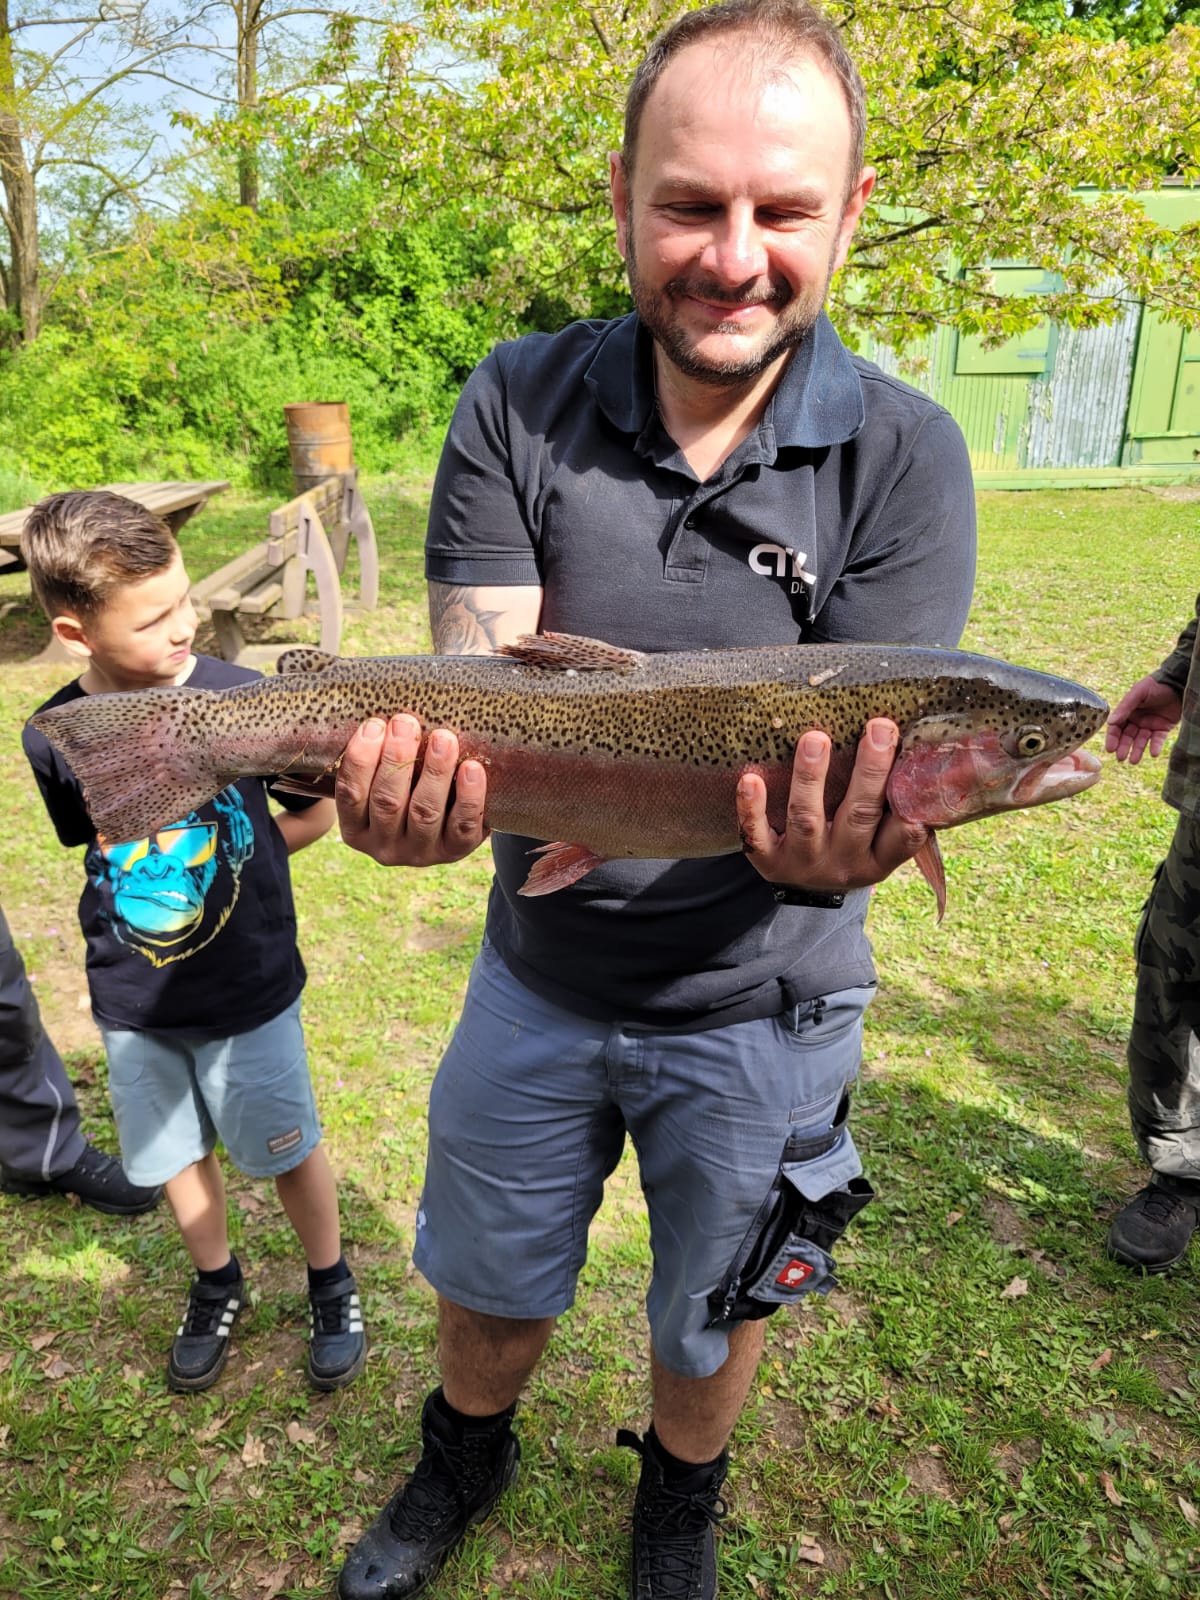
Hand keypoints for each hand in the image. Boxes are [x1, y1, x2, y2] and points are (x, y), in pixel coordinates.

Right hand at [335, 715, 487, 866]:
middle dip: (396, 758)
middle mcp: (384, 846)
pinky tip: (473, 768)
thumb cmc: (407, 787)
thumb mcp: (383, 780)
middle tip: (406, 722)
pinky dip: (469, 796)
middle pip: (387, 802)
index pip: (350, 795)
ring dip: (434, 772)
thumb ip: (380, 754)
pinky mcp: (454, 852)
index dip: (360, 758)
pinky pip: (462, 826)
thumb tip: (386, 707)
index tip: (375, 724)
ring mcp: (420, 852)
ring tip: (443, 738)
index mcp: (357, 828)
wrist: (446, 823)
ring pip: (425, 812)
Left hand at [735, 718, 928, 892]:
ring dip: (810, 777)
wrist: (807, 889)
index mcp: (878, 858)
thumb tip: (915, 742)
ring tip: (814, 739)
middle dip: (870, 771)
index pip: (903, 836)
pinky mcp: (768, 861)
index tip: (918, 765)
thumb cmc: (852, 846)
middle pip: (859, 815)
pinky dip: (752, 808)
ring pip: (807, 819)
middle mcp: (844, 863)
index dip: (912, 806)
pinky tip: (750, 780)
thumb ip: (893, 805)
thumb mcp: (879, 840)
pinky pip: (757, 836)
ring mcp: (804, 862)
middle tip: (878, 729)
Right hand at [1105, 675, 1181, 763]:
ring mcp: (1150, 725)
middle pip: (1127, 737)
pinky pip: (1157, 740)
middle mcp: (1137, 720)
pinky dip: (1155, 747)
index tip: (1110, 749)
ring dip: (1137, 751)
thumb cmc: (1155, 685)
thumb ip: (1125, 708)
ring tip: (1133, 761)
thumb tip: (1111, 722)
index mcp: (1127, 712)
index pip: (1117, 728)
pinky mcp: (1163, 729)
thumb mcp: (1137, 694)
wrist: (1177, 684)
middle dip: (1123, 748)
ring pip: (1141, 741)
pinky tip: (1153, 753)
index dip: (1113, 738)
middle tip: (1121, 758)